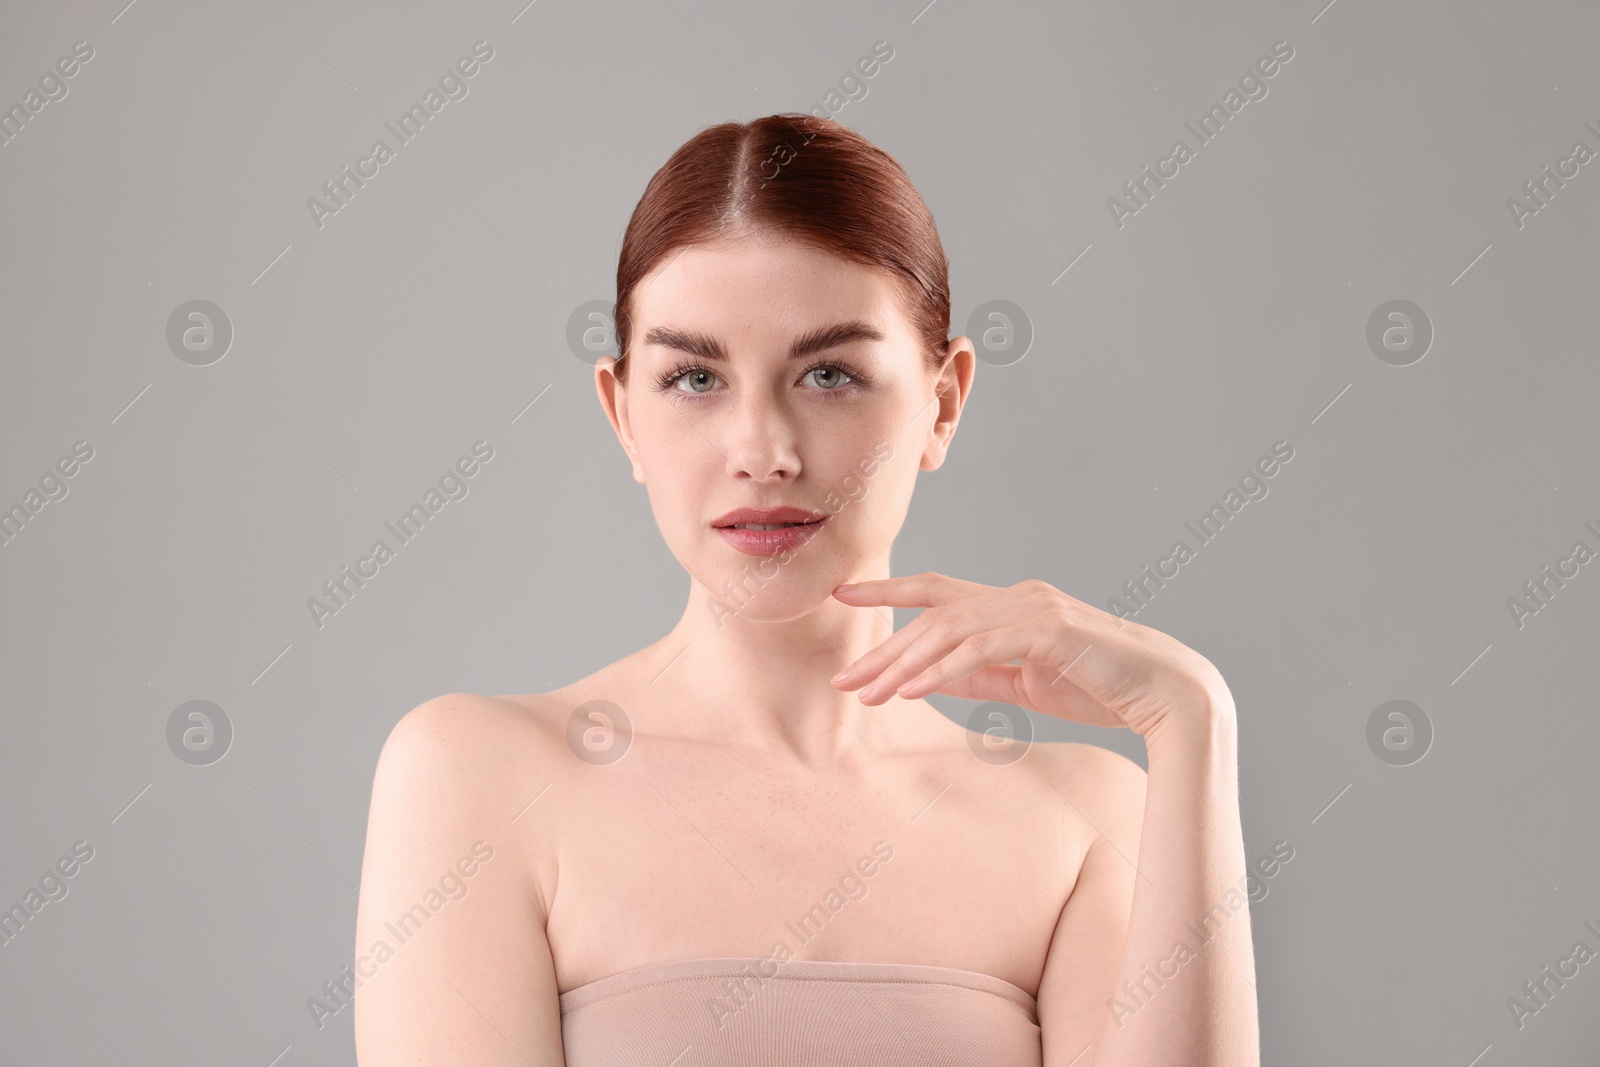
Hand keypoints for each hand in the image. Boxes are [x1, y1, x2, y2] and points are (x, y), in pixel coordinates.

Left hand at [829, 573, 1227, 737]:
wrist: (1165, 694)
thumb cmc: (1100, 688)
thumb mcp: (1024, 685)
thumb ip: (978, 677)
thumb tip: (926, 678)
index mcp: (1012, 604)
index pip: (938, 590)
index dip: (888, 591)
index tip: (842, 594)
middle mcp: (1018, 596)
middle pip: (932, 614)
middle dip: (883, 647)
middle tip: (843, 680)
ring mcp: (1034, 607)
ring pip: (949, 630)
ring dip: (903, 664)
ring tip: (867, 694)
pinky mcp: (1048, 629)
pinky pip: (980, 649)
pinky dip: (941, 669)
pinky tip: (910, 689)